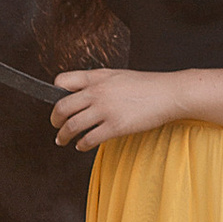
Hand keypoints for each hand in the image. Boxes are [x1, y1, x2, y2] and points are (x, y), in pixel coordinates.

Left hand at [51, 65, 178, 151]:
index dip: (54, 93)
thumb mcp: (117, 75)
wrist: (168, 93)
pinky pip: (89, 139)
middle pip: (62, 107)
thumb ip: (98, 82)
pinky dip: (81, 145)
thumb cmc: (146, 85)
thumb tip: (82, 93)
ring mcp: (105, 110)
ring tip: (62, 140)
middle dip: (54, 120)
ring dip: (64, 136)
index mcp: (96, 77)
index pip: (62, 81)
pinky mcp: (115, 126)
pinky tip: (82, 146)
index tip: (55, 103)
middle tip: (55, 125)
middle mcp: (97, 92)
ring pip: (72, 125)